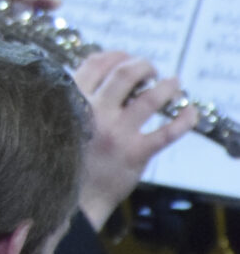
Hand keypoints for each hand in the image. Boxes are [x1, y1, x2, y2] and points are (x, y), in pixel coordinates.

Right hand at [71, 48, 197, 227]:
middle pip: (124, 74)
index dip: (114, 55)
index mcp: (73, 101)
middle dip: (142, 65)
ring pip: (149, 99)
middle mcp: (95, 113)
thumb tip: (100, 72)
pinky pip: (166, 133)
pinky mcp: (136, 153)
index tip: (125, 57)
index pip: (95, 64)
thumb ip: (76, 98)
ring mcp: (118, 133)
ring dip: (166, 86)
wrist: (73, 198)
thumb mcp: (62, 121)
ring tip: (173, 83)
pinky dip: (183, 120)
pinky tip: (190, 113)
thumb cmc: (68, 159)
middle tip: (151, 68)